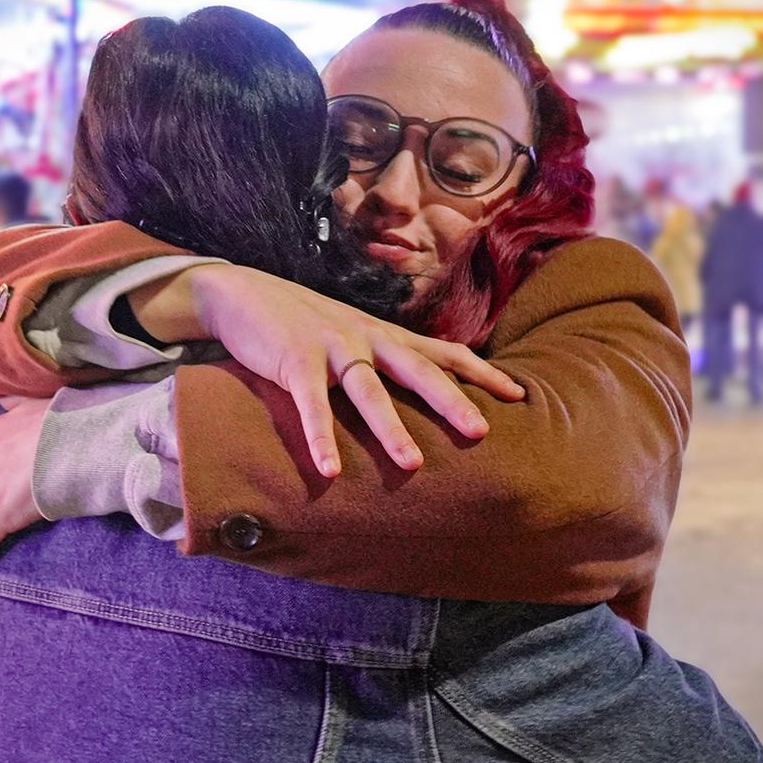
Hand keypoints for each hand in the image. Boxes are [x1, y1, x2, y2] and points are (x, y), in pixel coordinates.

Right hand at [142, 265, 525, 475]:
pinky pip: (311, 404)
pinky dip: (321, 437)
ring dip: (390, 429)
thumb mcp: (349, 335)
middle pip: (416, 370)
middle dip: (451, 400)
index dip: (480, 372)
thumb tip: (414, 393)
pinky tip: (330, 470)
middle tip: (482, 432)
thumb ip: (379, 358)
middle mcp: (366, 338)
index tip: (518, 395)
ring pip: (368, 391)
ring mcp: (331, 348)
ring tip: (413, 465)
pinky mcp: (293, 361)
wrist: (243, 292)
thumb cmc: (301, 323)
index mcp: (383, 335)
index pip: (442, 352)